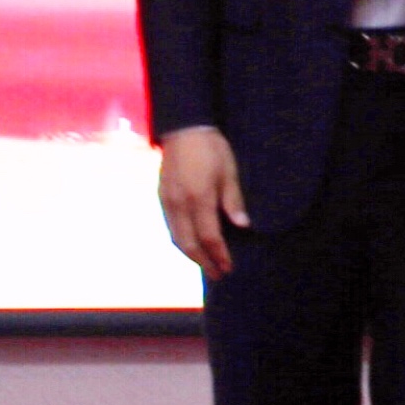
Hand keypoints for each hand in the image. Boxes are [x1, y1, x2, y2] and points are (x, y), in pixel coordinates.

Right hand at [157, 126, 247, 276]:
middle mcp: (179, 204)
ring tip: (205, 265)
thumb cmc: (211, 148)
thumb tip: (242, 226)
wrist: (183, 129)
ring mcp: (167, 202)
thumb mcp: (229, 171)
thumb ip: (233, 200)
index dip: (219, 255)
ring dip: (191, 255)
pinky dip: (181, 241)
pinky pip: (170, 227)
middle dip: (204, 262)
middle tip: (217, 275)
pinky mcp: (161, 197)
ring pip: (176, 238)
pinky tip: (191, 245)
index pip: (209, 236)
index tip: (228, 267)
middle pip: (189, 244)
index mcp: (199, 198)